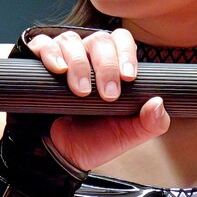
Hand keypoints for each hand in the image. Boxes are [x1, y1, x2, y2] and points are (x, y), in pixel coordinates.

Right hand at [26, 28, 169, 171]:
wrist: (60, 156)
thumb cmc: (95, 140)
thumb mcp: (127, 135)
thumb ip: (150, 123)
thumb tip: (159, 103)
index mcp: (112, 66)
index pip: (122, 41)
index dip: (126, 53)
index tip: (129, 77)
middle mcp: (88, 56)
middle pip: (99, 40)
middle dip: (106, 66)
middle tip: (108, 94)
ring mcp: (63, 58)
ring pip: (71, 41)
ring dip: (79, 64)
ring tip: (81, 91)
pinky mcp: (37, 64)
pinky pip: (42, 45)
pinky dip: (50, 53)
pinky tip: (58, 69)